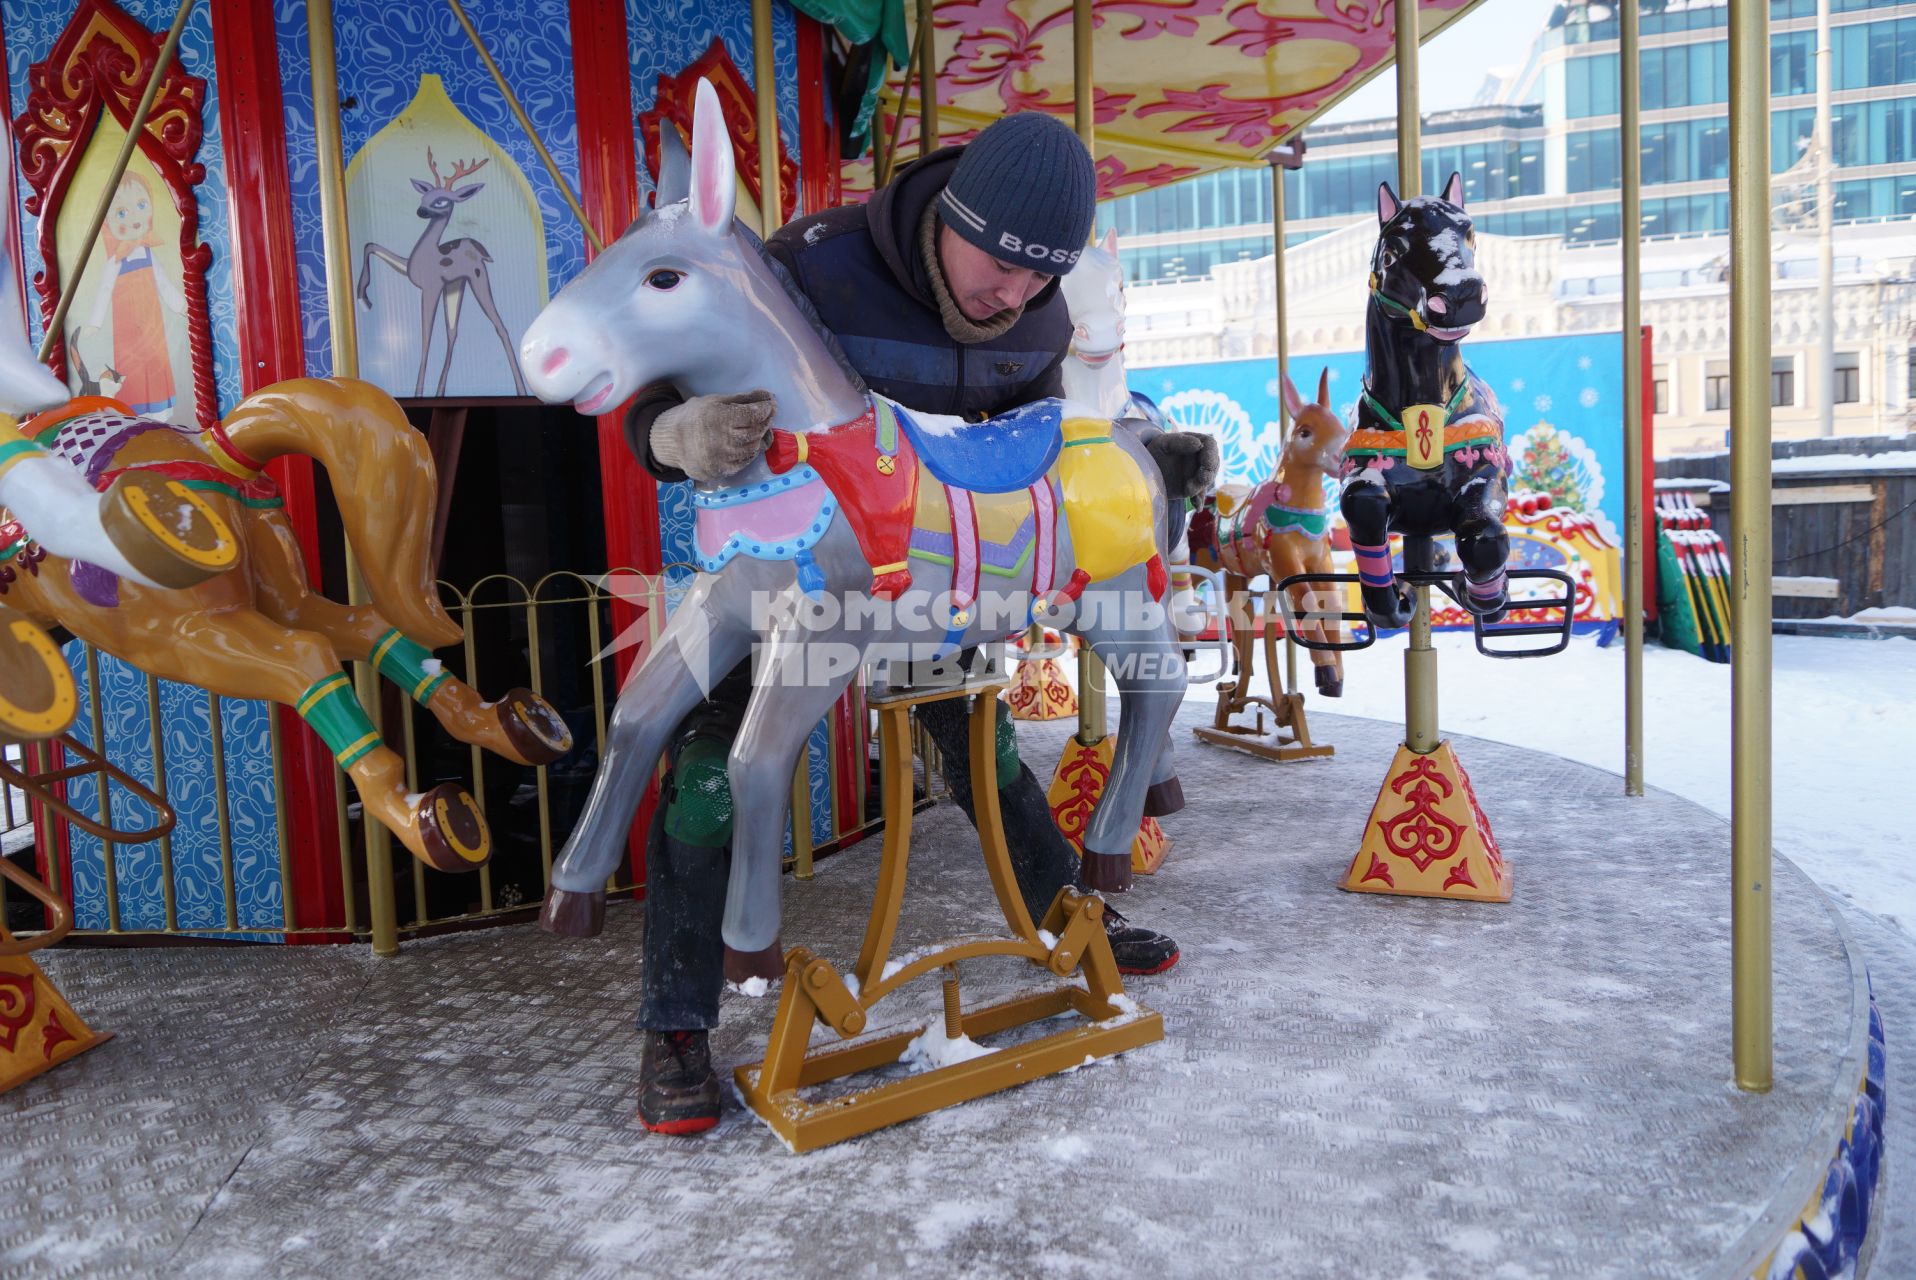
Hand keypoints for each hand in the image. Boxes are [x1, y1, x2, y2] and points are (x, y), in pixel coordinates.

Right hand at [651, 390, 775, 484]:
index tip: (770, 404)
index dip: (765, 409)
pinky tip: (746, 443)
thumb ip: (742, 399)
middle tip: (766, 415)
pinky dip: (750, 452)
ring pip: (753, 448)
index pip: (753, 415)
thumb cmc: (696, 416)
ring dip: (758, 437)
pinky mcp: (720, 471)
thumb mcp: (716, 401)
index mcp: (718, 418)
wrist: (672, 441)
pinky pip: (745, 462)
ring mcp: (721, 458)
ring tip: (755, 429)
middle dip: (765, 422)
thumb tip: (767, 395)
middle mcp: (721, 440)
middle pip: (756, 431)